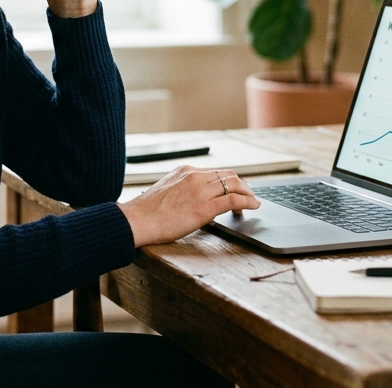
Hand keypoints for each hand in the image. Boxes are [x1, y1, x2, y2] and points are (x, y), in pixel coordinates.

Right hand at [117, 166, 259, 247]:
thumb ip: (182, 189)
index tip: (235, 188)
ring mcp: (200, 190)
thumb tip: (193, 199)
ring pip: (234, 184)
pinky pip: (233, 200)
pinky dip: (248, 201)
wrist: (138, 220)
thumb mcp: (166, 191)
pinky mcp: (205, 207)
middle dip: (242, 185)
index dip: (228, 181)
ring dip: (248, 193)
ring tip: (253, 202)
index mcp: (185, 171)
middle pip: (229, 175)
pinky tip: (254, 206)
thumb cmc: (147, 212)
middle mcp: (195, 176)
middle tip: (249, 195)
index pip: (215, 172)